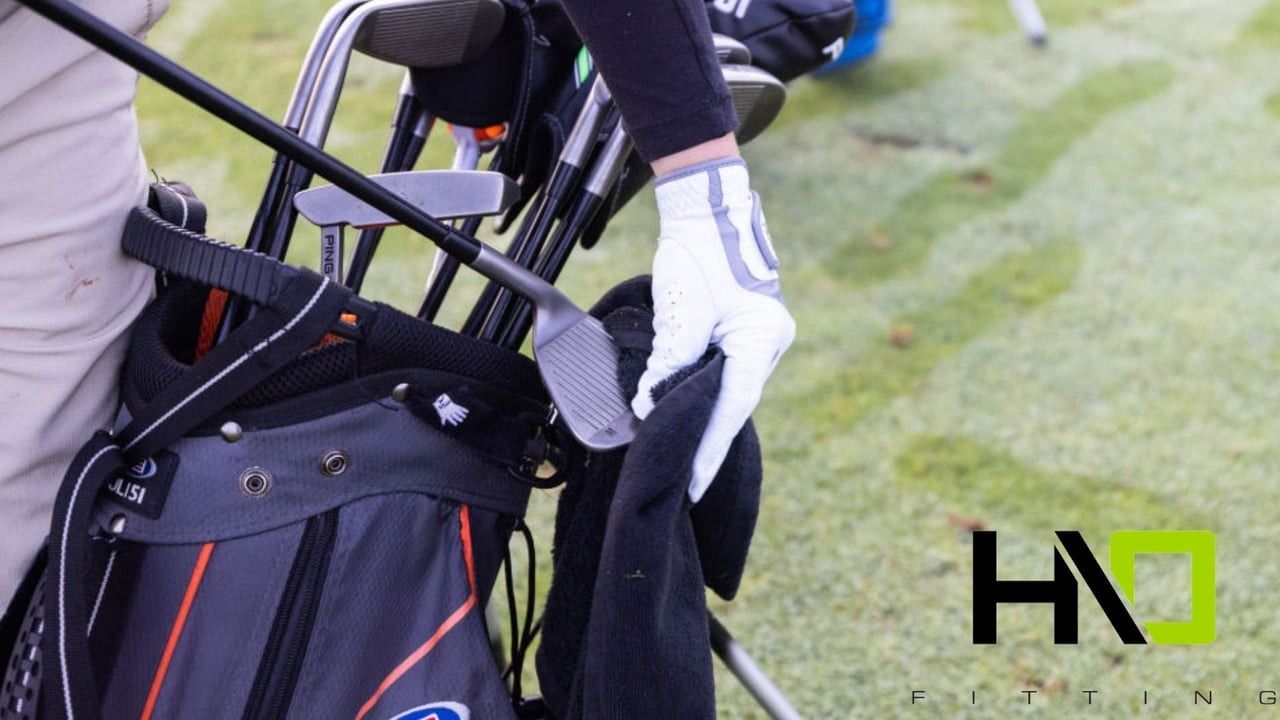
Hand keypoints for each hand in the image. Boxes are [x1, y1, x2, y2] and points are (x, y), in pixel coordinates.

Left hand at [632, 157, 794, 501]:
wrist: (707, 208)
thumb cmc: (698, 250)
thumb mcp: (681, 309)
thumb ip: (669, 361)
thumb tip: (651, 406)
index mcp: (761, 337)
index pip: (733, 405)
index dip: (711, 447)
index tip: (693, 483)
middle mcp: (767, 341)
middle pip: (734, 401)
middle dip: (709, 439)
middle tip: (685, 482)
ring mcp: (758, 335)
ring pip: (729, 388)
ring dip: (705, 418)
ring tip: (683, 457)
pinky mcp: (744, 329)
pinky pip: (724, 372)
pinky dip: (704, 394)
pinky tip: (686, 414)